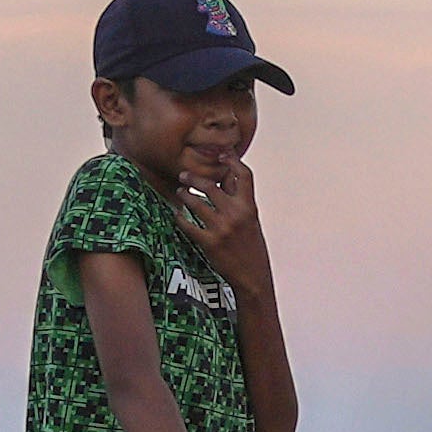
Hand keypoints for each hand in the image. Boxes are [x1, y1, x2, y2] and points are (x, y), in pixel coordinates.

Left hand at [170, 154, 265, 279]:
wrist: (253, 278)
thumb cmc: (252, 249)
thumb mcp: (252, 222)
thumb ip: (240, 201)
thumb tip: (227, 179)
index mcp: (249, 207)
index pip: (243, 175)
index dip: (232, 160)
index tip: (221, 154)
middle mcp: (236, 215)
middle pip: (210, 185)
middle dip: (193, 178)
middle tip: (184, 175)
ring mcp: (221, 228)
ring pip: (195, 202)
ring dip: (184, 195)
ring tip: (180, 193)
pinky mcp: (209, 243)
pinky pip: (188, 225)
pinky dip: (180, 217)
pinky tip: (177, 215)